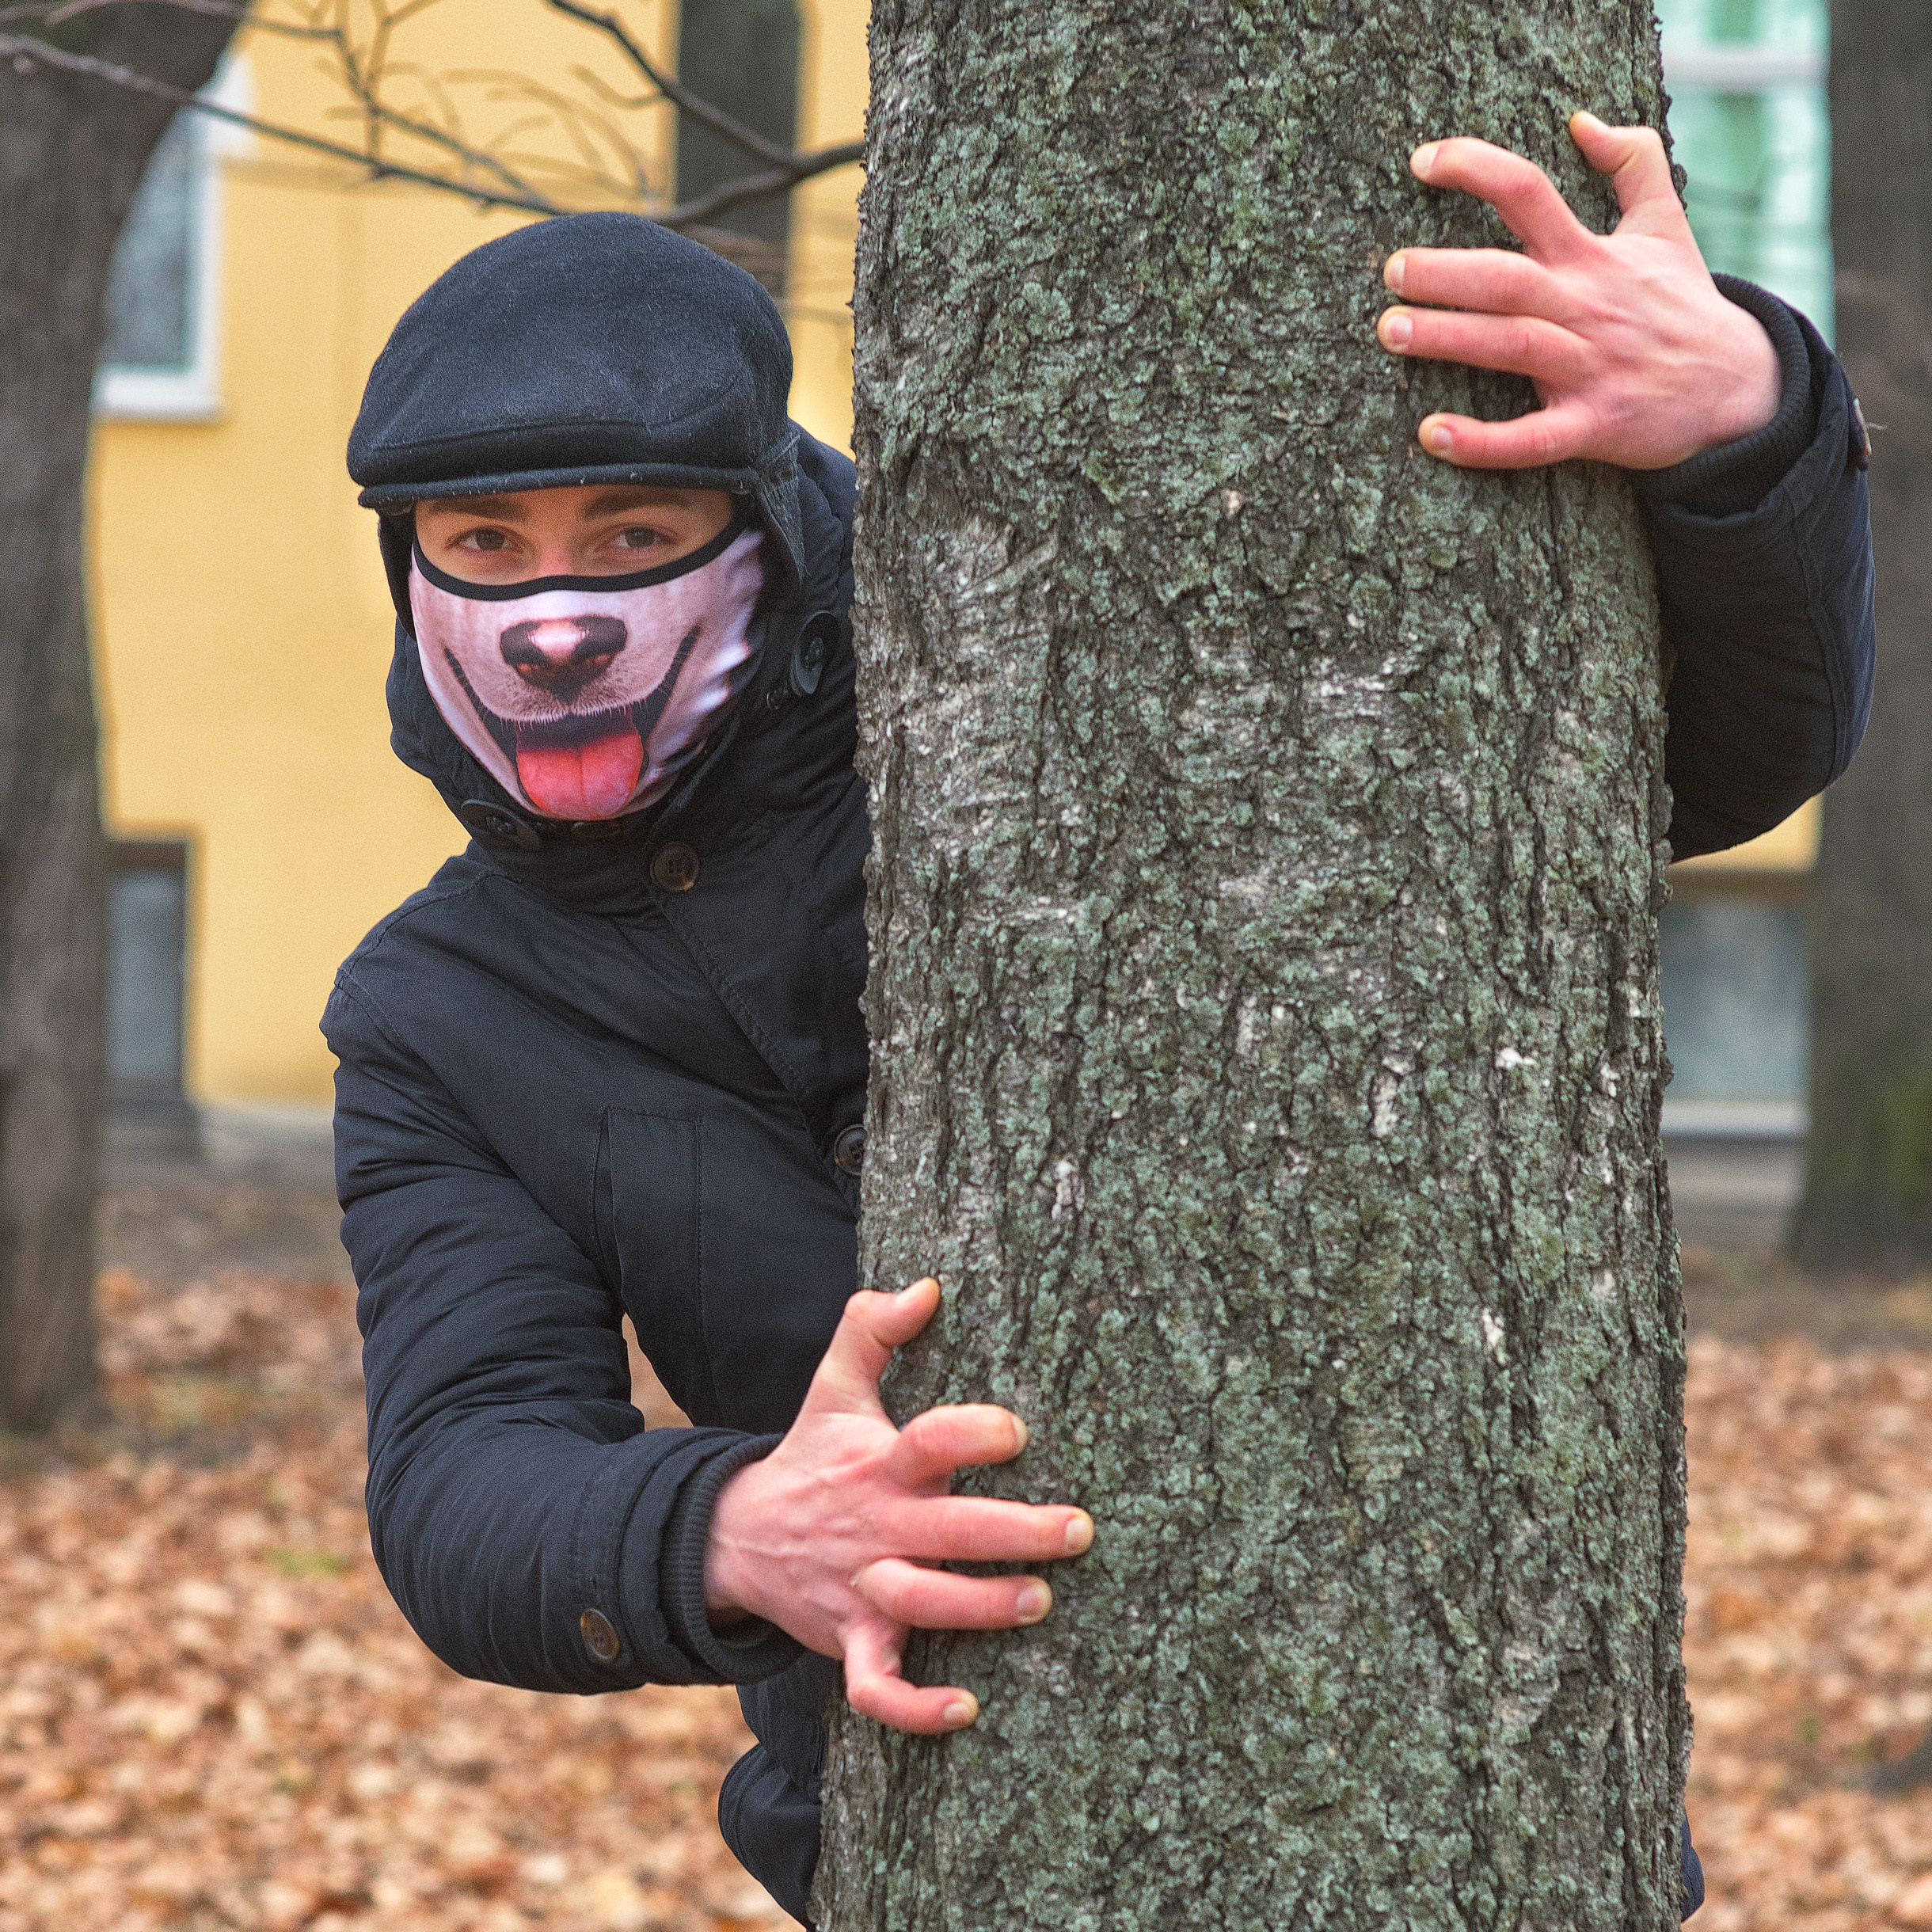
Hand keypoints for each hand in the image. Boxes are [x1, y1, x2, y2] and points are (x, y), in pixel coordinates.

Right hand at [704, 1276, 1093, 1734]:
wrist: (737, 1537)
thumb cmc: (811, 1455)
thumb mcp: (832, 1386)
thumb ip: (871, 1326)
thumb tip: (927, 1285)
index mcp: (881, 1463)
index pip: (929, 1442)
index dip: (970, 1433)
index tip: (1017, 1431)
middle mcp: (877, 1527)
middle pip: (947, 1531)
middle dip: (1015, 1532)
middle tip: (1078, 1530)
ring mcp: (862, 1588)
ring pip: (921, 1605)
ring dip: (980, 1607)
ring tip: (1039, 1601)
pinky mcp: (851, 1640)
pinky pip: (876, 1687)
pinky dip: (914, 1707)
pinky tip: (965, 1709)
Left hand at [1377, 112, 1781, 469]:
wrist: (1736, 385)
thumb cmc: (1681, 303)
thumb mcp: (1668, 224)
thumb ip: (1633, 163)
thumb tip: (1583, 122)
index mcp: (1591, 256)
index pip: (1529, 193)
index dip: (1476, 168)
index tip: (1423, 161)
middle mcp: (1585, 306)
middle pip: (1508, 278)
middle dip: (1444, 272)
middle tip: (1391, 272)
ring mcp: (1588, 367)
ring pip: (1512, 347)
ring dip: (1448, 339)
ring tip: (1391, 332)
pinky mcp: (1592, 424)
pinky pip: (1532, 438)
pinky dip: (1483, 442)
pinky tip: (1432, 434)